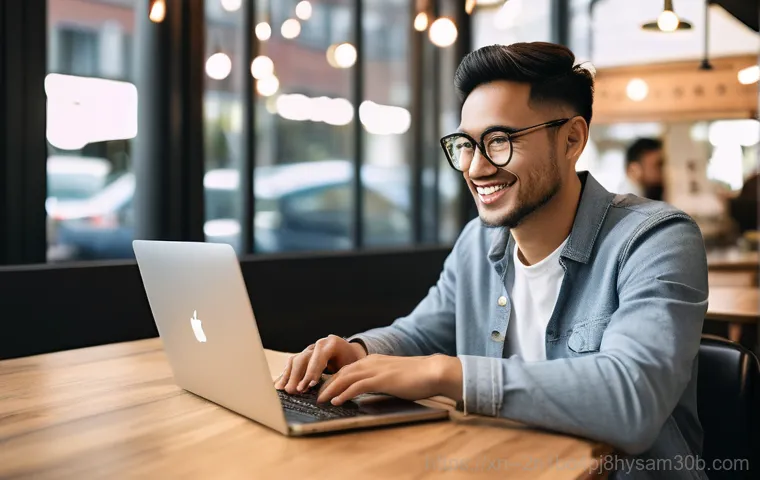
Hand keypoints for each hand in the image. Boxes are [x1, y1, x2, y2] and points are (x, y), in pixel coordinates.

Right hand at [274, 335, 366, 393]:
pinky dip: (286, 374)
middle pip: (303, 358)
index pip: (319, 356)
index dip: (314, 370)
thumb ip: (343, 375)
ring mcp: (309, 349)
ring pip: (295, 360)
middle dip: (298, 375)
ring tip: (283, 389)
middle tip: (294, 390)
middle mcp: (318, 344)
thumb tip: (334, 392)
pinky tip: (280, 385)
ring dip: (288, 375)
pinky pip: (292, 363)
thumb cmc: (353, 362)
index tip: (311, 384)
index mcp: (332, 344)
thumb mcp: (352, 367)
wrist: (352, 352)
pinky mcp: (304, 356)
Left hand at [316, 354, 462, 404]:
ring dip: (330, 389)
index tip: (323, 389)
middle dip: (327, 384)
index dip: (333, 379)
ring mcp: (376, 370)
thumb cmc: (418, 377)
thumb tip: (372, 390)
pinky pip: (357, 386)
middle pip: (342, 372)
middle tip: (315, 396)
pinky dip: (344, 393)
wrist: (433, 371)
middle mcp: (371, 362)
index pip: (347, 369)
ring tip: (320, 400)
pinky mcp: (381, 379)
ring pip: (345, 378)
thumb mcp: (394, 376)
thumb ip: (381, 380)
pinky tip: (336, 401)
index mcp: (374, 361)